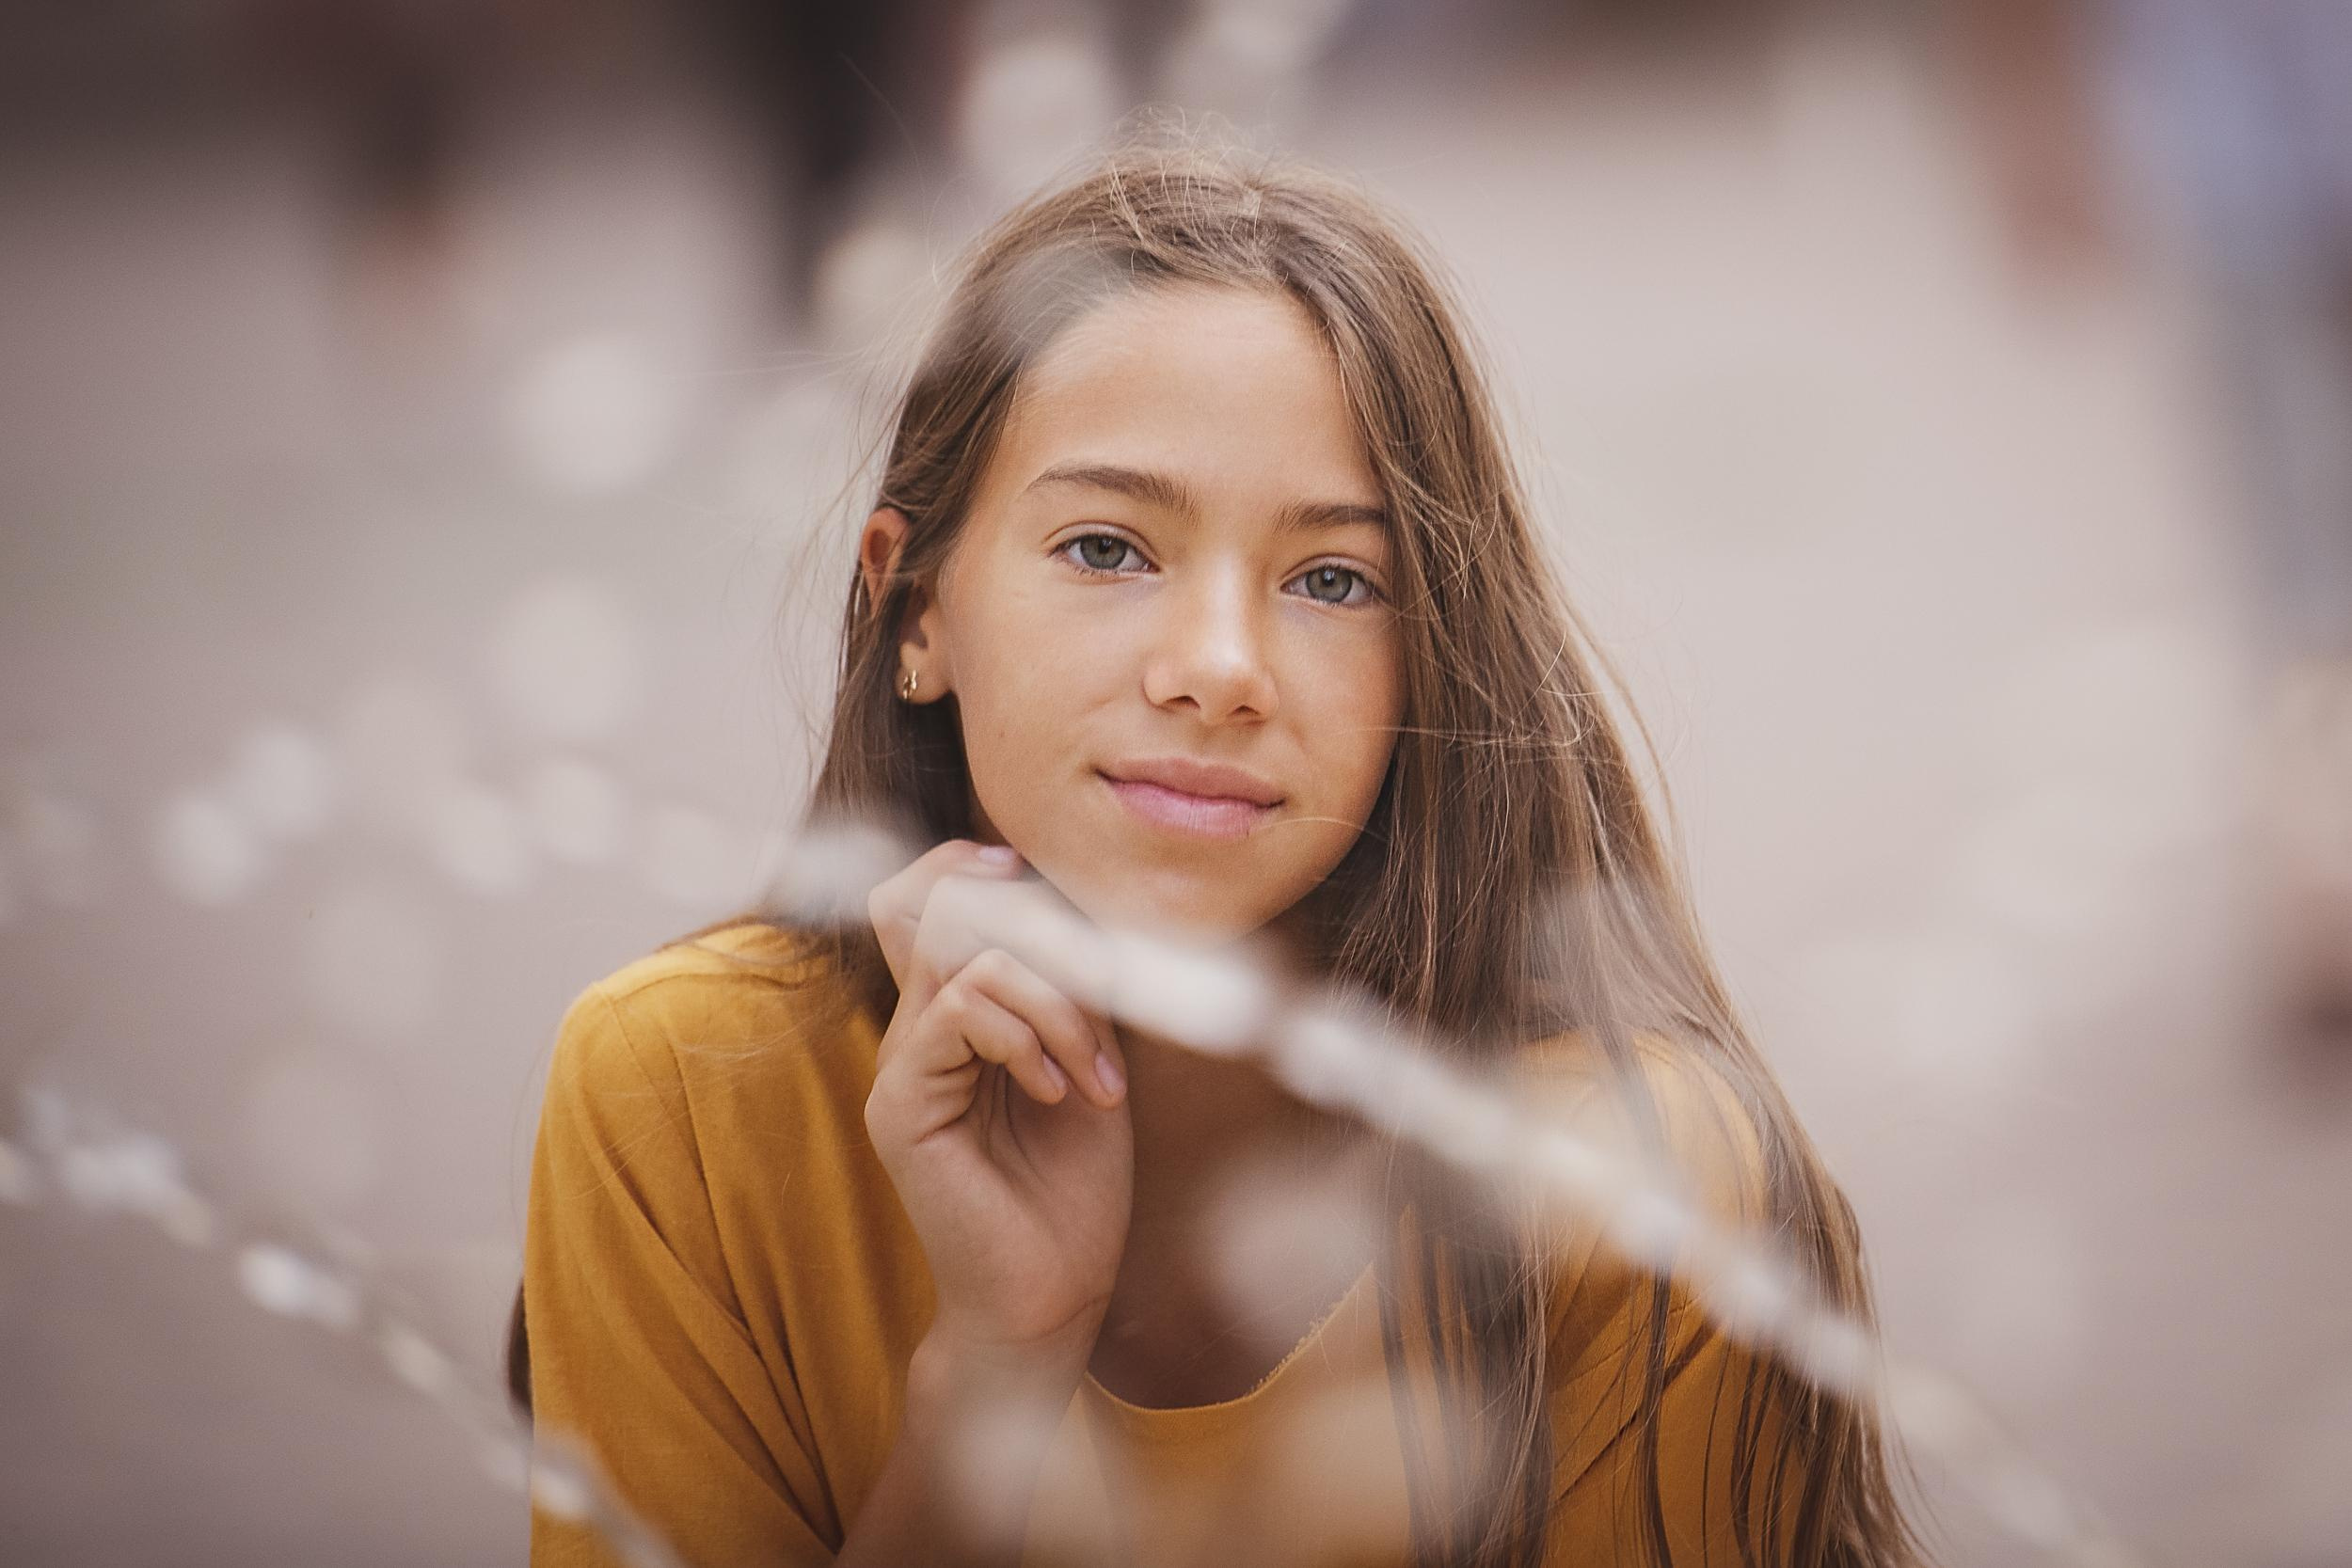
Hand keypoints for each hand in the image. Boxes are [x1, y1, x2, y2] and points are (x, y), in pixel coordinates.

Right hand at [863, 840, 1133, 1361]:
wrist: (1053, 1296)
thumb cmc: (1075, 1190)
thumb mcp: (1090, 1060)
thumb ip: (1071, 987)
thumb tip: (1076, 910)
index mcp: (955, 1016)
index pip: (923, 897)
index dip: (968, 864)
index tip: (1037, 880)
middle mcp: (916, 1031)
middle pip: (936, 902)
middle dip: (1043, 933)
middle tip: (1107, 1002)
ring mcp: (901, 1066)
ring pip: (965, 951)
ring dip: (1059, 1004)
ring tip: (1097, 1078)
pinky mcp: (900, 1105)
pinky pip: (957, 1011)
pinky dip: (1028, 1037)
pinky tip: (1061, 1095)